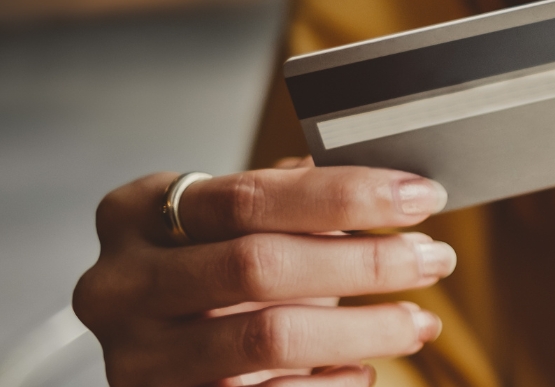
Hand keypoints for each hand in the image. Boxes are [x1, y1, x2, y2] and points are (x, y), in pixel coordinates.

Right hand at [74, 157, 456, 386]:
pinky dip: (329, 384)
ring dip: (363, 329)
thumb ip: (294, 202)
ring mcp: (136, 355)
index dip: (345, 195)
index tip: (421, 197)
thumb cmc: (212, 278)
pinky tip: (361, 368)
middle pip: (259, 265)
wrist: (165, 356)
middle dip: (364, 262)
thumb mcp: (236, 229)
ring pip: (268, 338)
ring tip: (419, 321)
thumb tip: (394, 187)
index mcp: (136, 215)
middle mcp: (120, 285)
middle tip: (434, 259)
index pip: (250, 196)